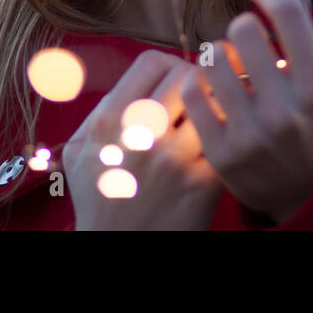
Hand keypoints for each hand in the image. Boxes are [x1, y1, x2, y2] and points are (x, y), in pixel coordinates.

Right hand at [64, 49, 223, 229]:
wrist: (116, 250)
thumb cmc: (100, 199)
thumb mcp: (81, 151)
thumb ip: (103, 109)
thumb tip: (136, 77)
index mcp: (109, 121)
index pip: (153, 61)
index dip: (171, 66)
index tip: (176, 81)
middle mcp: (140, 134)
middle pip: (188, 76)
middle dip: (200, 82)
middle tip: (203, 96)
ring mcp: (173, 159)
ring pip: (213, 105)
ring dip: (219, 108)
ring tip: (218, 118)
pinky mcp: (201, 185)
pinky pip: (227, 141)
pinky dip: (230, 139)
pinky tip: (225, 147)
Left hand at [180, 0, 312, 223]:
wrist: (306, 195)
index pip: (286, 13)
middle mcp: (285, 112)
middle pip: (242, 29)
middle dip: (244, 27)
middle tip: (251, 42)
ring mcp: (249, 135)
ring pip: (211, 57)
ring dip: (219, 53)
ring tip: (233, 66)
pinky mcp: (219, 153)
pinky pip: (191, 90)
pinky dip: (199, 81)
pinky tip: (214, 88)